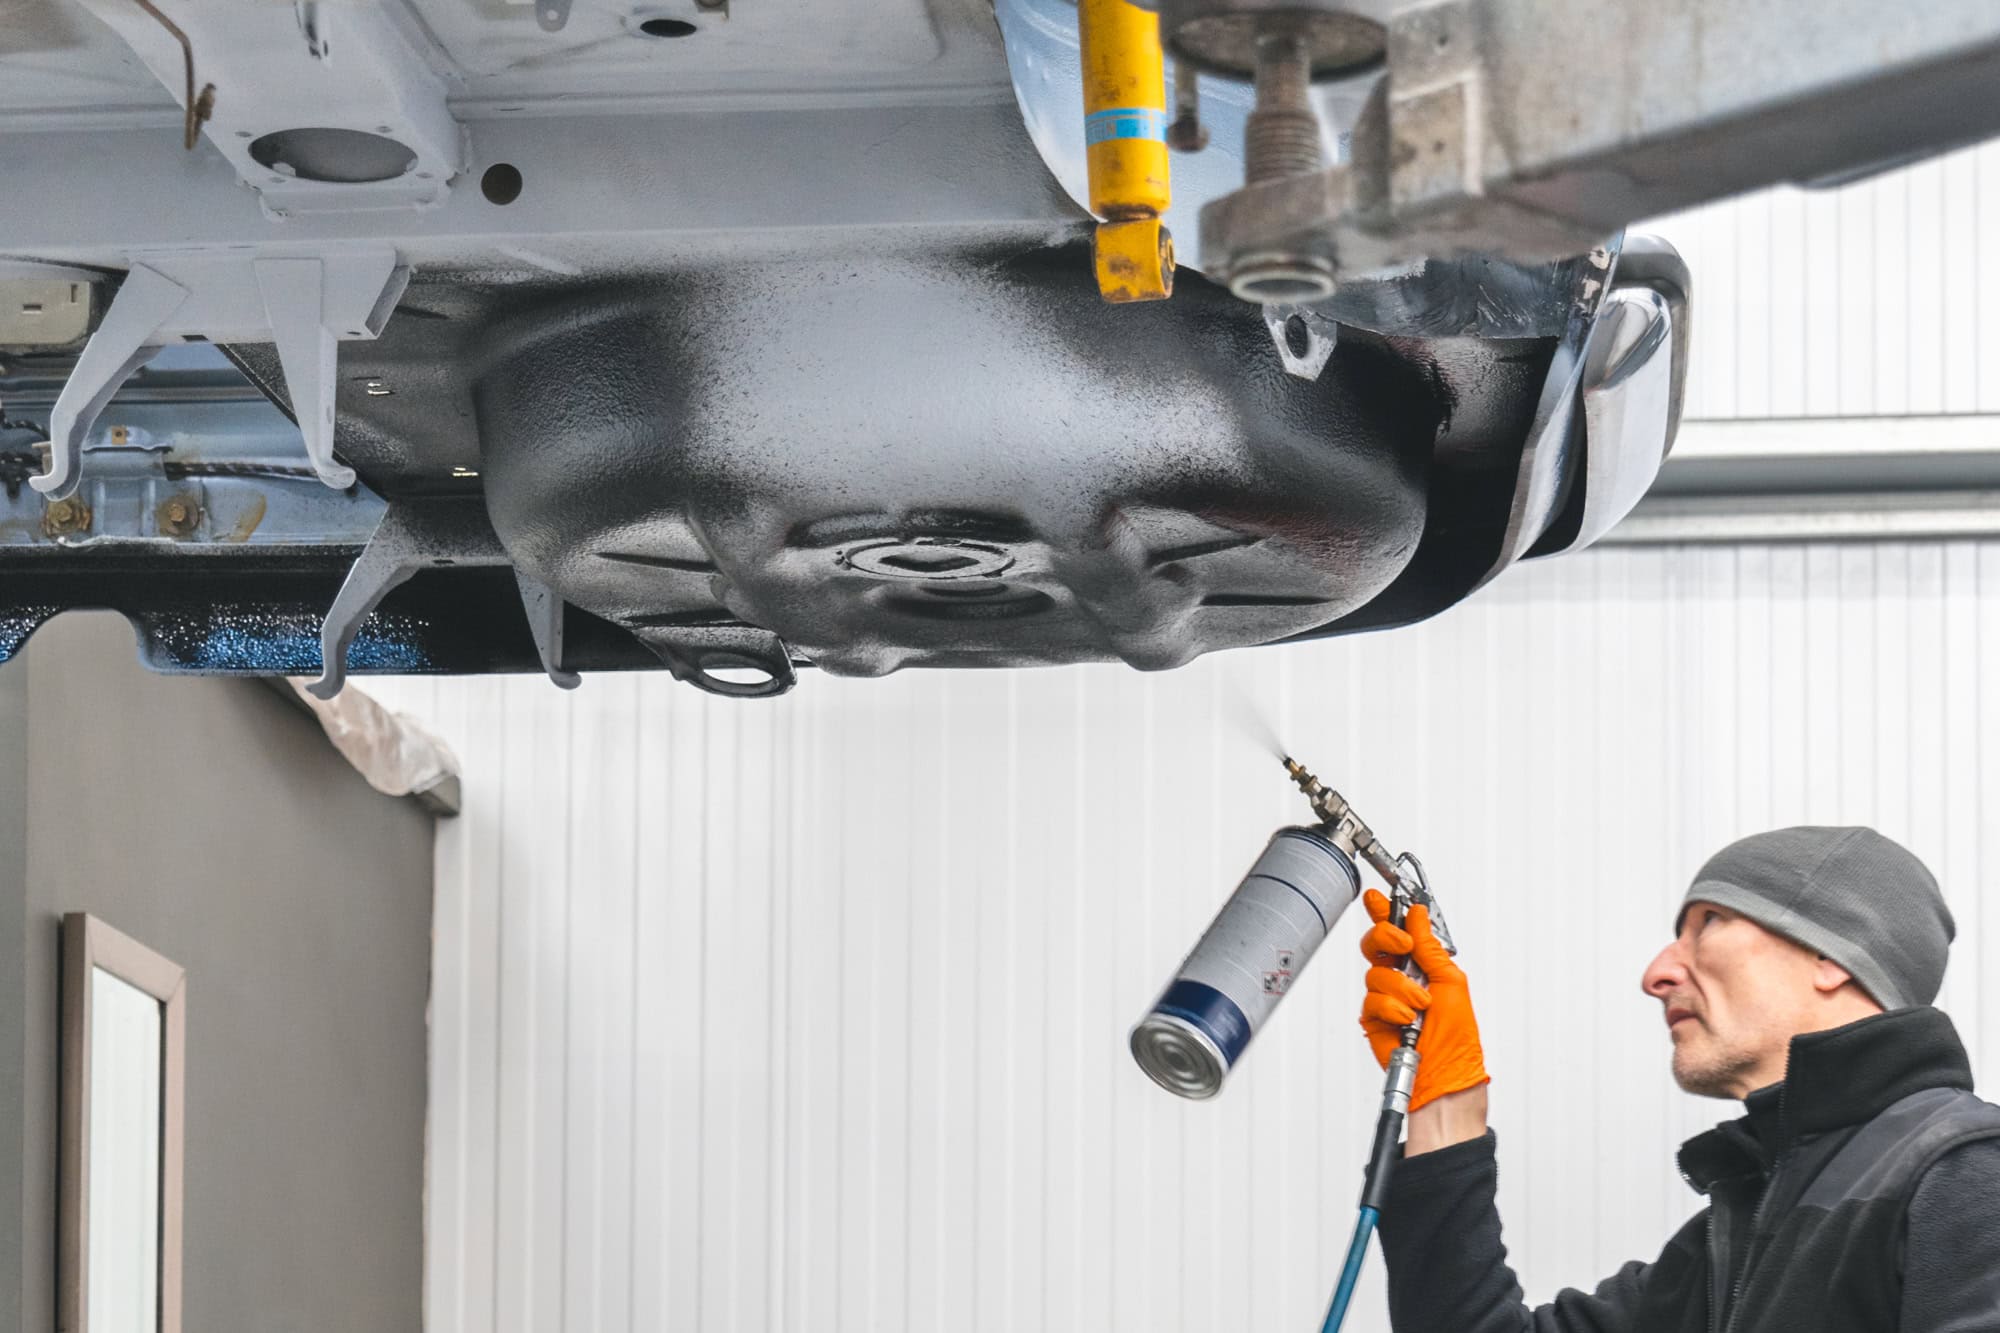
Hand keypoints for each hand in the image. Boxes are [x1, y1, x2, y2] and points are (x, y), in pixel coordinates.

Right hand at [1357, 888, 1489, 1114]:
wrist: (1444, 1076)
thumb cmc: (1456, 1038)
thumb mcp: (1451, 983)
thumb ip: (1429, 947)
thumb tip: (1418, 915)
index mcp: (1423, 966)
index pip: (1400, 930)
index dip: (1387, 911)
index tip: (1379, 895)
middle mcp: (1401, 978)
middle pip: (1376, 943)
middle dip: (1387, 939)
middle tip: (1402, 948)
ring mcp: (1385, 998)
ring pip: (1374, 972)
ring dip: (1400, 988)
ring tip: (1419, 1006)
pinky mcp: (1372, 1017)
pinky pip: (1371, 999)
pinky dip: (1391, 1008)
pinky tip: (1406, 1021)